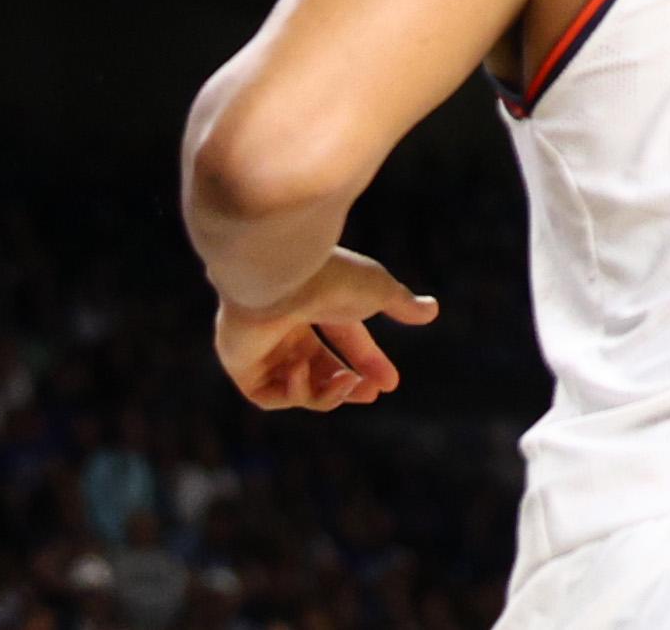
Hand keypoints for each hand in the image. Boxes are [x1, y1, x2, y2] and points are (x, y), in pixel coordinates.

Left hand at [212, 247, 437, 409]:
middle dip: (345, 386)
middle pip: (316, 367)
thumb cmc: (326, 275)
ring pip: (296, 387)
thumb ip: (401, 303)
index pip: (340, 338)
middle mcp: (281, 321)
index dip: (366, 363)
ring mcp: (256, 341)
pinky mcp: (236, 359)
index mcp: (311, 301)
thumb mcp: (376, 289)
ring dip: (328, 394)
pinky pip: (265, 396)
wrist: (278, 272)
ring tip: (345, 381)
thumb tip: (432, 309)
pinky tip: (303, 371)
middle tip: (369, 392)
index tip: (391, 384)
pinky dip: (294, 394)